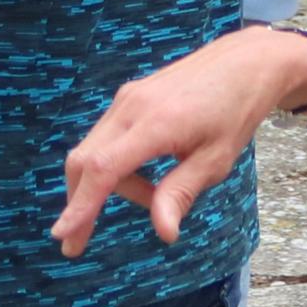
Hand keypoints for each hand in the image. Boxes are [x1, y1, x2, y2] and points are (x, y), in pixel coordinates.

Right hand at [52, 27, 306, 257]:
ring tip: (155, 198)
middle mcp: (132, 107)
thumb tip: (163, 234)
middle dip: (79, 203)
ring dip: (109, 185)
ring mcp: (126, 98)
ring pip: (93, 152)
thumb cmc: (236, 111)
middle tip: (79, 244)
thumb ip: (180, 194)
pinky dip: (115, 166)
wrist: (245, 62)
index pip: (104, 169)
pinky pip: (106, 138)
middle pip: (85, 162)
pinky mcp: (128, 97)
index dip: (80, 204)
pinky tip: (146, 176)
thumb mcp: (215, 161)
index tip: (62, 234)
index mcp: (156, 124)